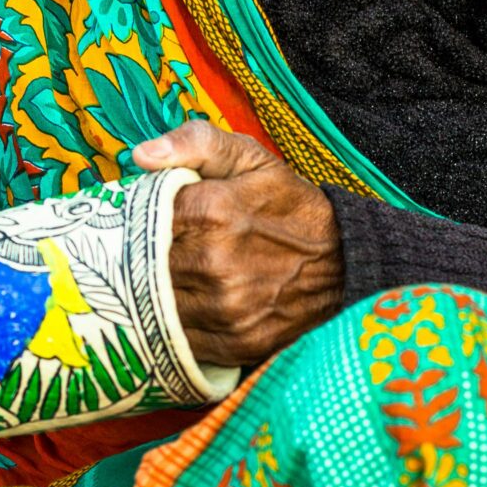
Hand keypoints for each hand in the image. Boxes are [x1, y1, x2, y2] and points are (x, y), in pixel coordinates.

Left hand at [134, 121, 344, 365]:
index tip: (150, 217)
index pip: (143, 217)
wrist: (345, 261)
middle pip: (143, 264)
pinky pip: (179, 340)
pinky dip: (175, 327)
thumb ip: (195, 143)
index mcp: (212, 211)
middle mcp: (213, 264)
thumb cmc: (289, 205)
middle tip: (154, 250)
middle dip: (143, 256)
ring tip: (172, 278)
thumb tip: (141, 156)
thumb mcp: (250, 157)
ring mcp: (223, 309)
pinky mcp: (233, 343)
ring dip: (155, 294)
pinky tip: (188, 308)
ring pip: (155, 305)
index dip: (142, 217)